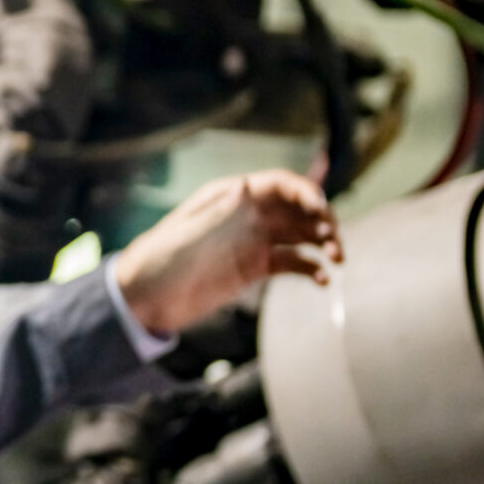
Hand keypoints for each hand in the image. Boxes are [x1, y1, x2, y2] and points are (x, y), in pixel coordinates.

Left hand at [110, 169, 341, 334]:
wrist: (145, 298)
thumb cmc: (160, 259)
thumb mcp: (188, 236)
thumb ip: (220, 214)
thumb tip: (246, 186)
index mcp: (231, 197)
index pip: (279, 185)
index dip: (306, 192)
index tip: (322, 210)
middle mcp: (248, 215)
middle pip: (297, 208)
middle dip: (322, 219)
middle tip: (335, 241)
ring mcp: (254, 241)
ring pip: (301, 234)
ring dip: (323, 243)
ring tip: (338, 260)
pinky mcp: (256, 267)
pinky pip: (292, 262)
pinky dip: (310, 268)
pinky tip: (321, 281)